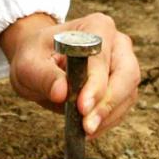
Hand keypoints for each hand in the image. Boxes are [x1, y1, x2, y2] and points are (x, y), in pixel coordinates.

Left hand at [0, 11, 139, 138]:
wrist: (40, 60)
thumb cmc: (36, 55)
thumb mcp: (29, 64)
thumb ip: (44, 77)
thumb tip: (61, 93)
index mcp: (96, 27)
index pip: (102, 58)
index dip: (96, 85)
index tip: (82, 107)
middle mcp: (117, 42)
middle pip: (127, 74)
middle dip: (108, 104)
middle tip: (87, 126)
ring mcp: (123, 63)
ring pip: (128, 93)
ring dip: (109, 115)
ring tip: (86, 131)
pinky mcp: (123, 84)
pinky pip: (123, 105)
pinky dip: (108, 120)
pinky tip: (90, 128)